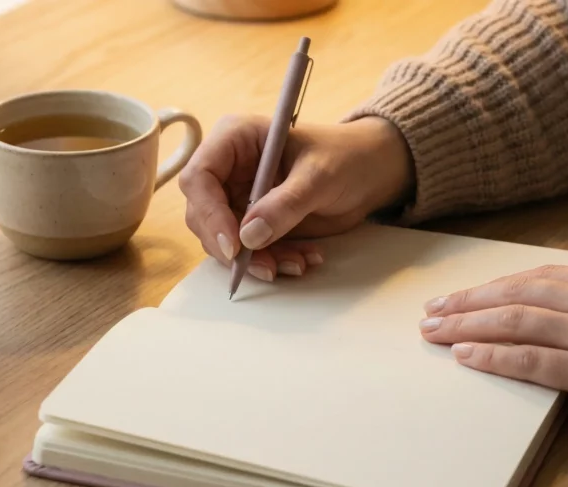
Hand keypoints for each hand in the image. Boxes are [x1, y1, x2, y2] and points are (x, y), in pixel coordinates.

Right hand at [179, 114, 412, 280]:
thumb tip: (248, 237)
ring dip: (256, 260)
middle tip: (266, 268)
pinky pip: (247, 251)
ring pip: (223, 240)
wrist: (368, 172)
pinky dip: (272, 261)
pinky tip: (303, 260)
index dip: (210, 213)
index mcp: (235, 139)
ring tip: (297, 264)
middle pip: (202, 214)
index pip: (199, 177)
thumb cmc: (344, 157)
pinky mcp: (251, 222)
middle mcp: (227, 168)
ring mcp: (237, 197)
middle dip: (232, 247)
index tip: (235, 246)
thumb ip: (285, 204)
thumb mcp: (319, 176)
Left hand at [418, 265, 567, 428]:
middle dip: (467, 302)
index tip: (462, 294)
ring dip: (467, 326)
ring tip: (435, 332)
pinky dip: (492, 356)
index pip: (536, 276)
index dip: (493, 285)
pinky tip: (465, 356)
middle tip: (432, 310)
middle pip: (516, 294)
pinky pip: (530, 360)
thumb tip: (551, 299)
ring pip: (514, 323)